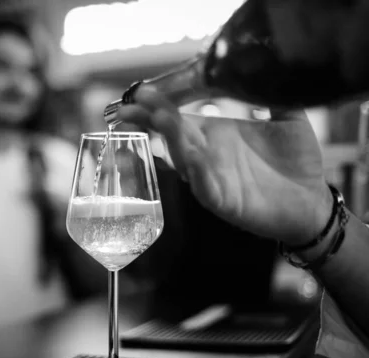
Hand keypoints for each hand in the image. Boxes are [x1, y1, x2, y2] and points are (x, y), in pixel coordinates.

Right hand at [118, 87, 332, 245]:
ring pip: (184, 157)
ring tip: (162, 119)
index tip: (140, 92)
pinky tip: (192, 158)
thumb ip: (273, 95)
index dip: (157, 105)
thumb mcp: (288, 120)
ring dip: (172, 139)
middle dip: (153, 118)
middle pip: (172, 134)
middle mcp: (206, 155)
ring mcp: (212, 178)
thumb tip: (264, 65)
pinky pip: (205, 186)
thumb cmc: (295, 163)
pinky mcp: (223, 201)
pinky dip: (197, 172)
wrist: (311, 204)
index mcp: (215, 134)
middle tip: (135, 104)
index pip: (178, 116)